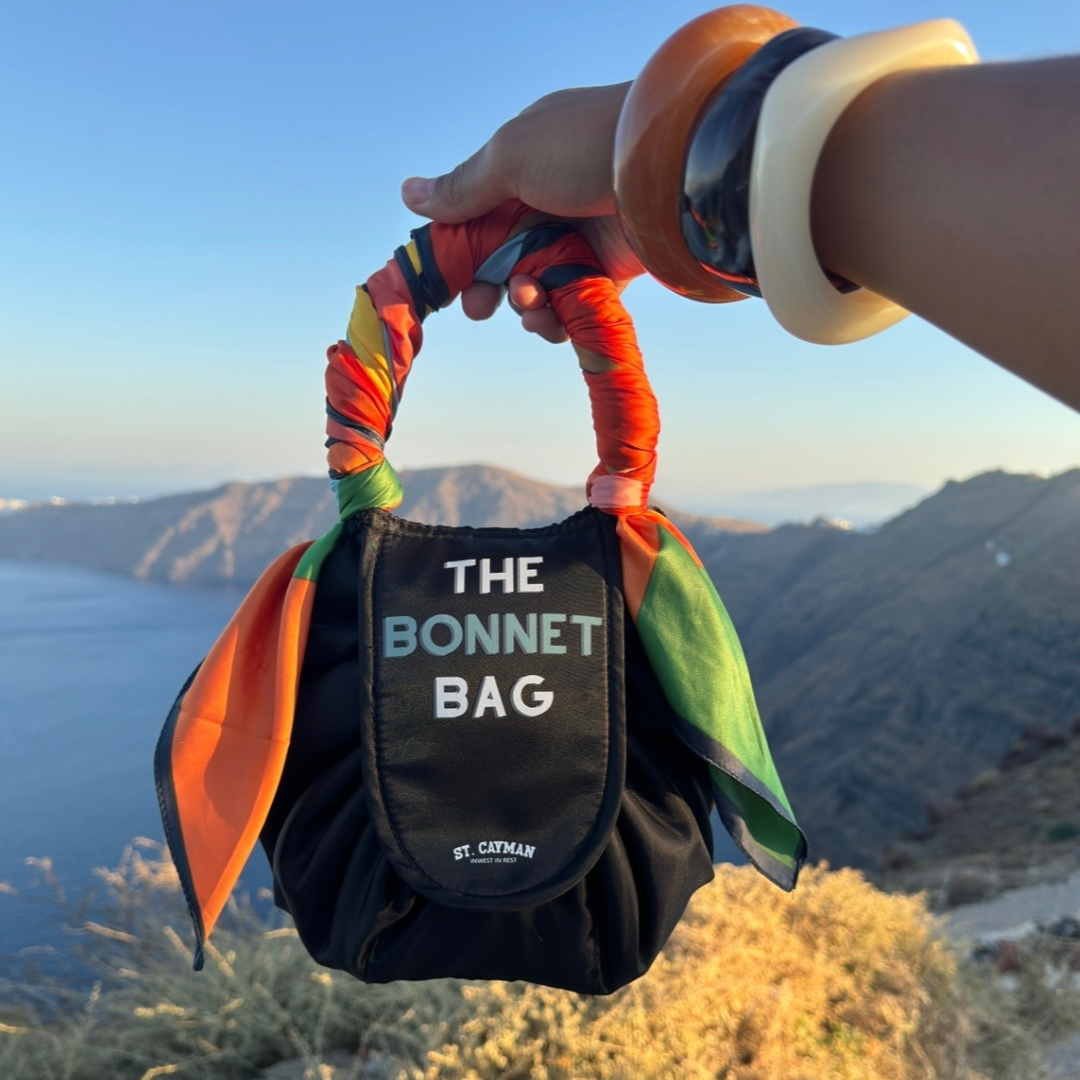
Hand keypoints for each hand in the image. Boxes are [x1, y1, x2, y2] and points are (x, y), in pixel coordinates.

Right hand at [402, 83, 644, 342]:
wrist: (665, 168)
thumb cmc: (585, 148)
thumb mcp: (510, 158)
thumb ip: (462, 187)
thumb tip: (408, 194)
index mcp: (523, 165)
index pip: (477, 213)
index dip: (458, 252)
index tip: (445, 283)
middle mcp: (550, 201)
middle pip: (503, 257)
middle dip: (488, 287)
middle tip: (479, 308)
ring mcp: (582, 236)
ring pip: (537, 285)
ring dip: (525, 303)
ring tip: (531, 304)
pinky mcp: (612, 269)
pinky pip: (573, 302)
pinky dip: (559, 317)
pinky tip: (554, 319)